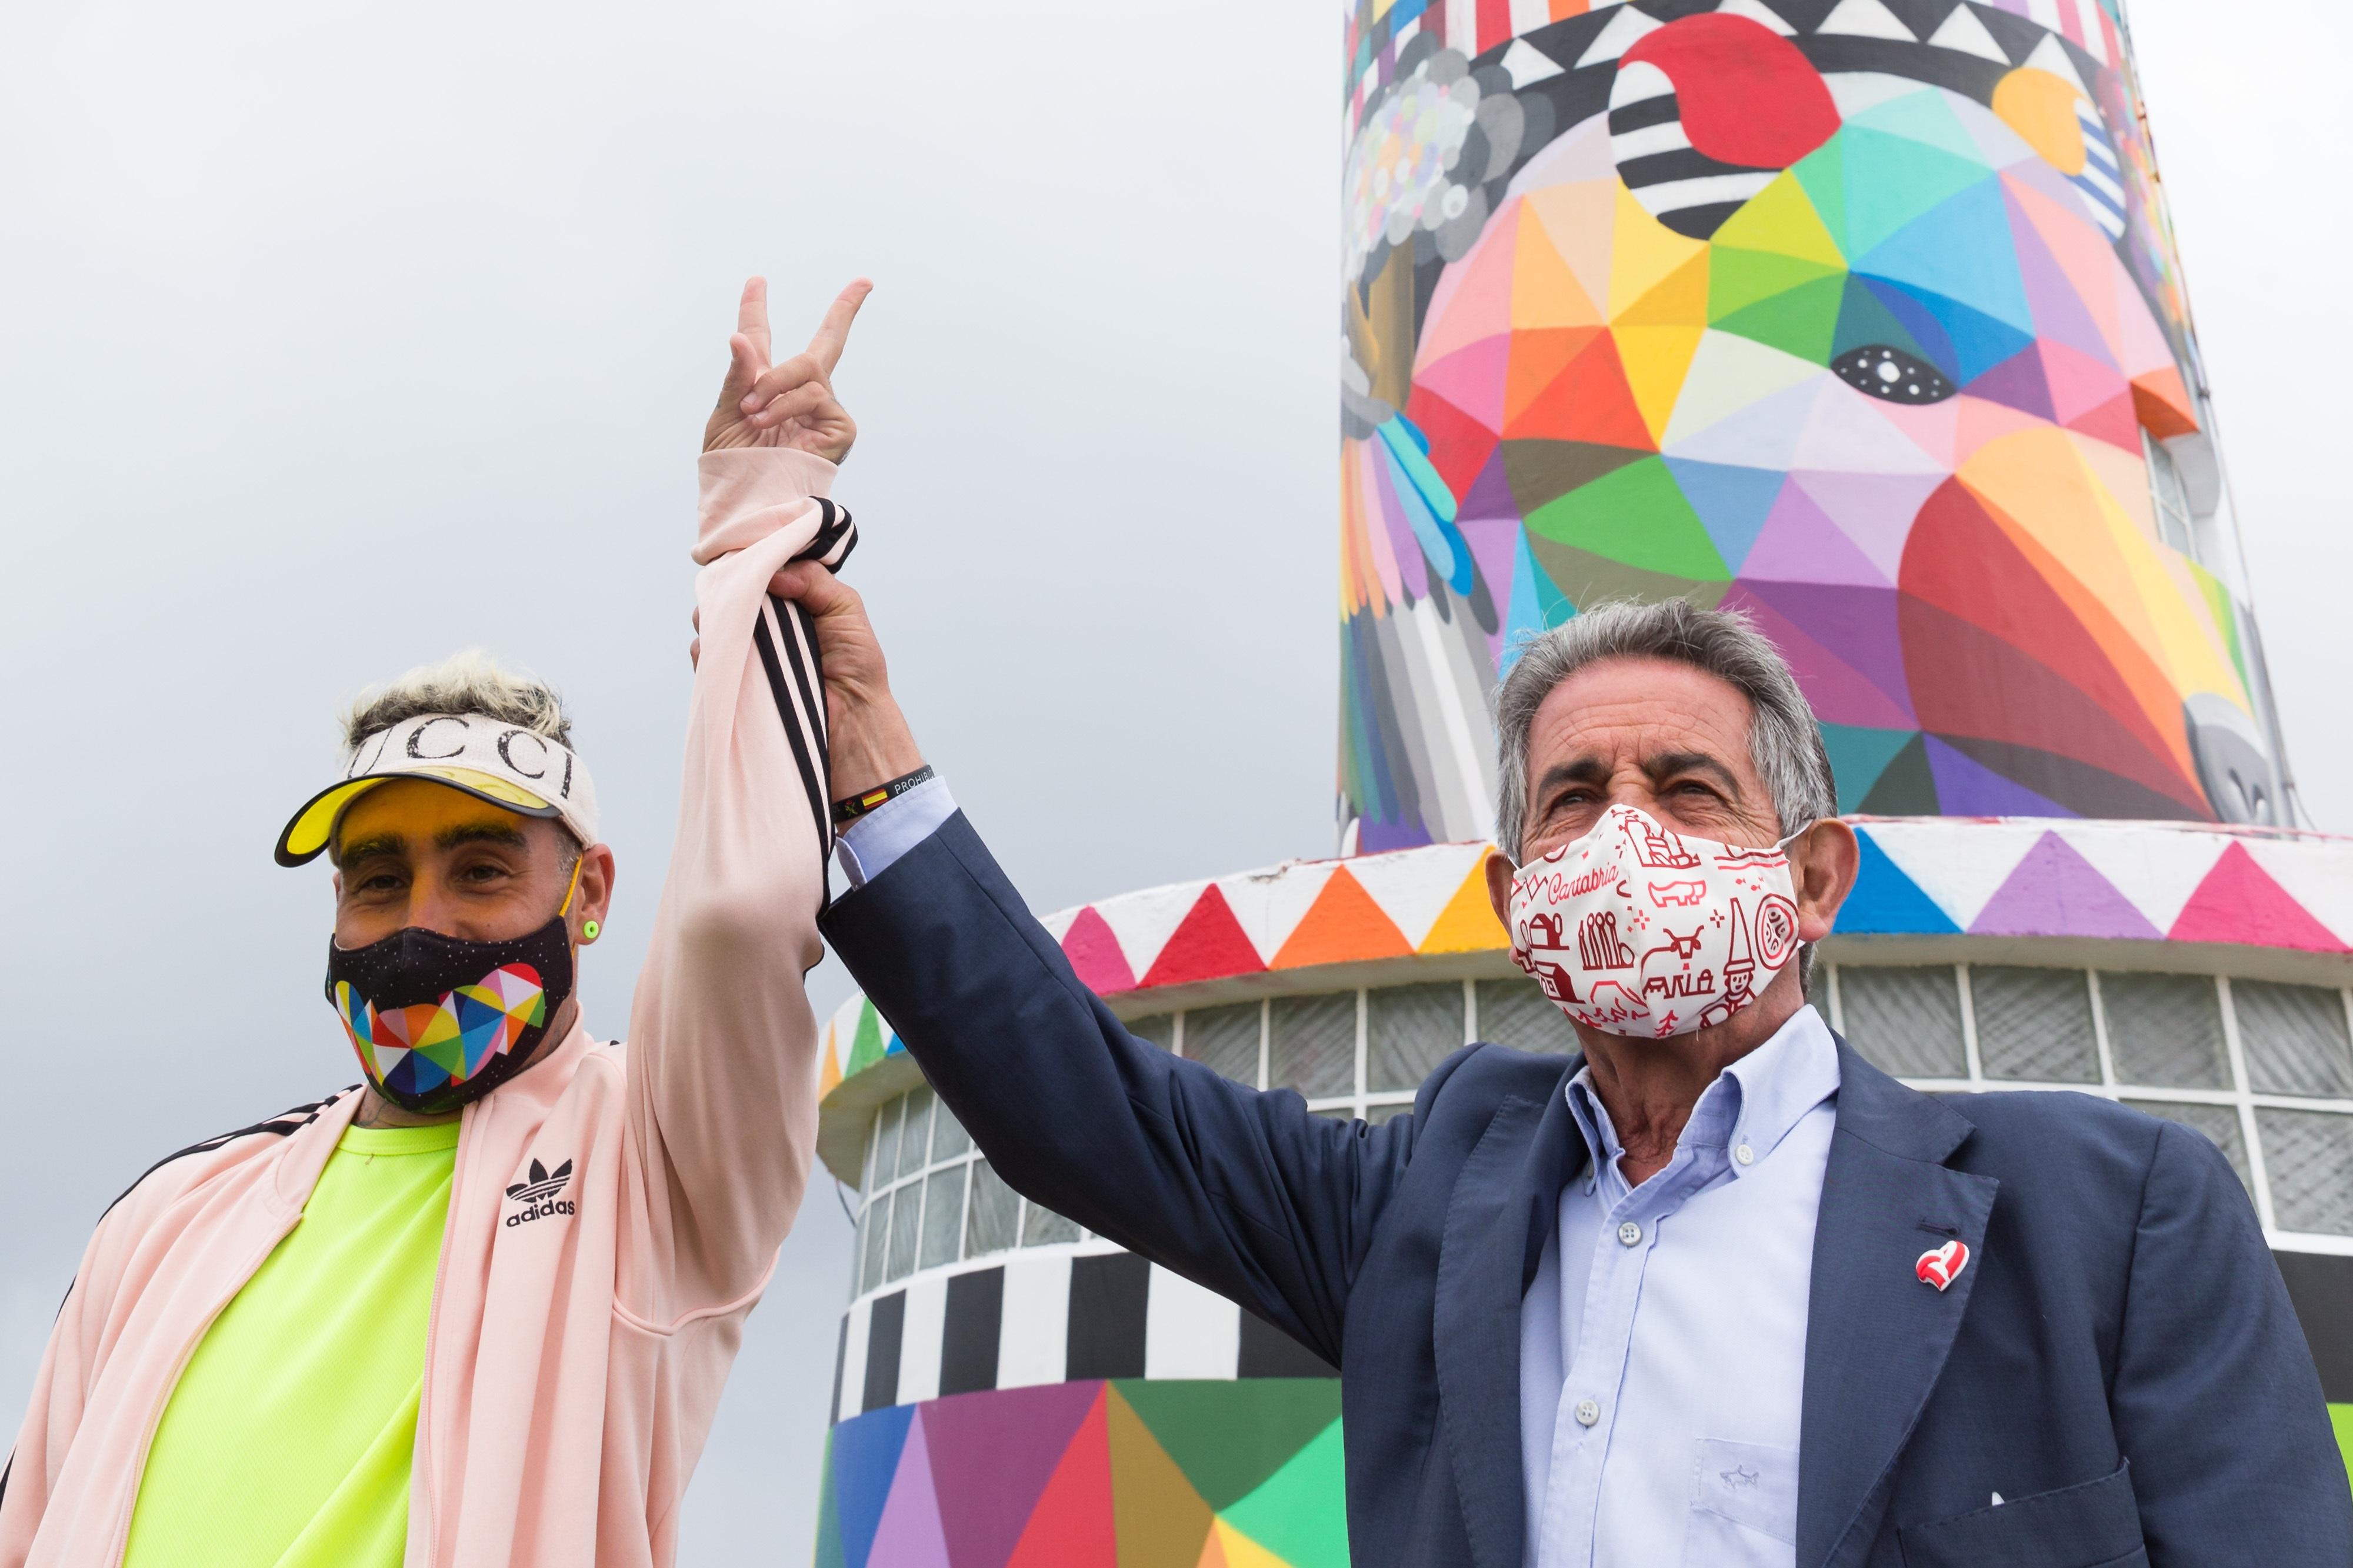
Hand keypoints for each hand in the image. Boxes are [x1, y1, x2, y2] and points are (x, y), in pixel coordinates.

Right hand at [690, 562, 922, 803]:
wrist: (853, 719)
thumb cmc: (858, 666)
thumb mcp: (846, 610)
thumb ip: (815, 582)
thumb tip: (774, 572)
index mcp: (793, 602)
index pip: (760, 573)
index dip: (750, 564)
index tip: (745, 558)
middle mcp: (767, 623)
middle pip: (732, 595)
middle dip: (728, 588)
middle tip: (734, 589)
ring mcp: (749, 651)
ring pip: (714, 623)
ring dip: (715, 617)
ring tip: (730, 620)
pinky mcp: (737, 679)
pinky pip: (708, 659)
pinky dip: (708, 651)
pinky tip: (720, 649)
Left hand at [703, 276, 870, 461]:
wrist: (750, 502)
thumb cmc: (734, 468)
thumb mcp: (724, 415)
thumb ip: (737, 376)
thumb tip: (740, 337)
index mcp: (763, 384)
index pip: (760, 337)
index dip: (755, 308)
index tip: (756, 280)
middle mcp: (799, 392)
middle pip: (828, 341)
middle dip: (847, 309)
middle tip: (864, 283)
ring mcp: (824, 408)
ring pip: (806, 368)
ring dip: (774, 386)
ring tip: (753, 414)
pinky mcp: (840, 427)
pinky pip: (814, 395)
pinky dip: (788, 405)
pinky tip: (770, 425)